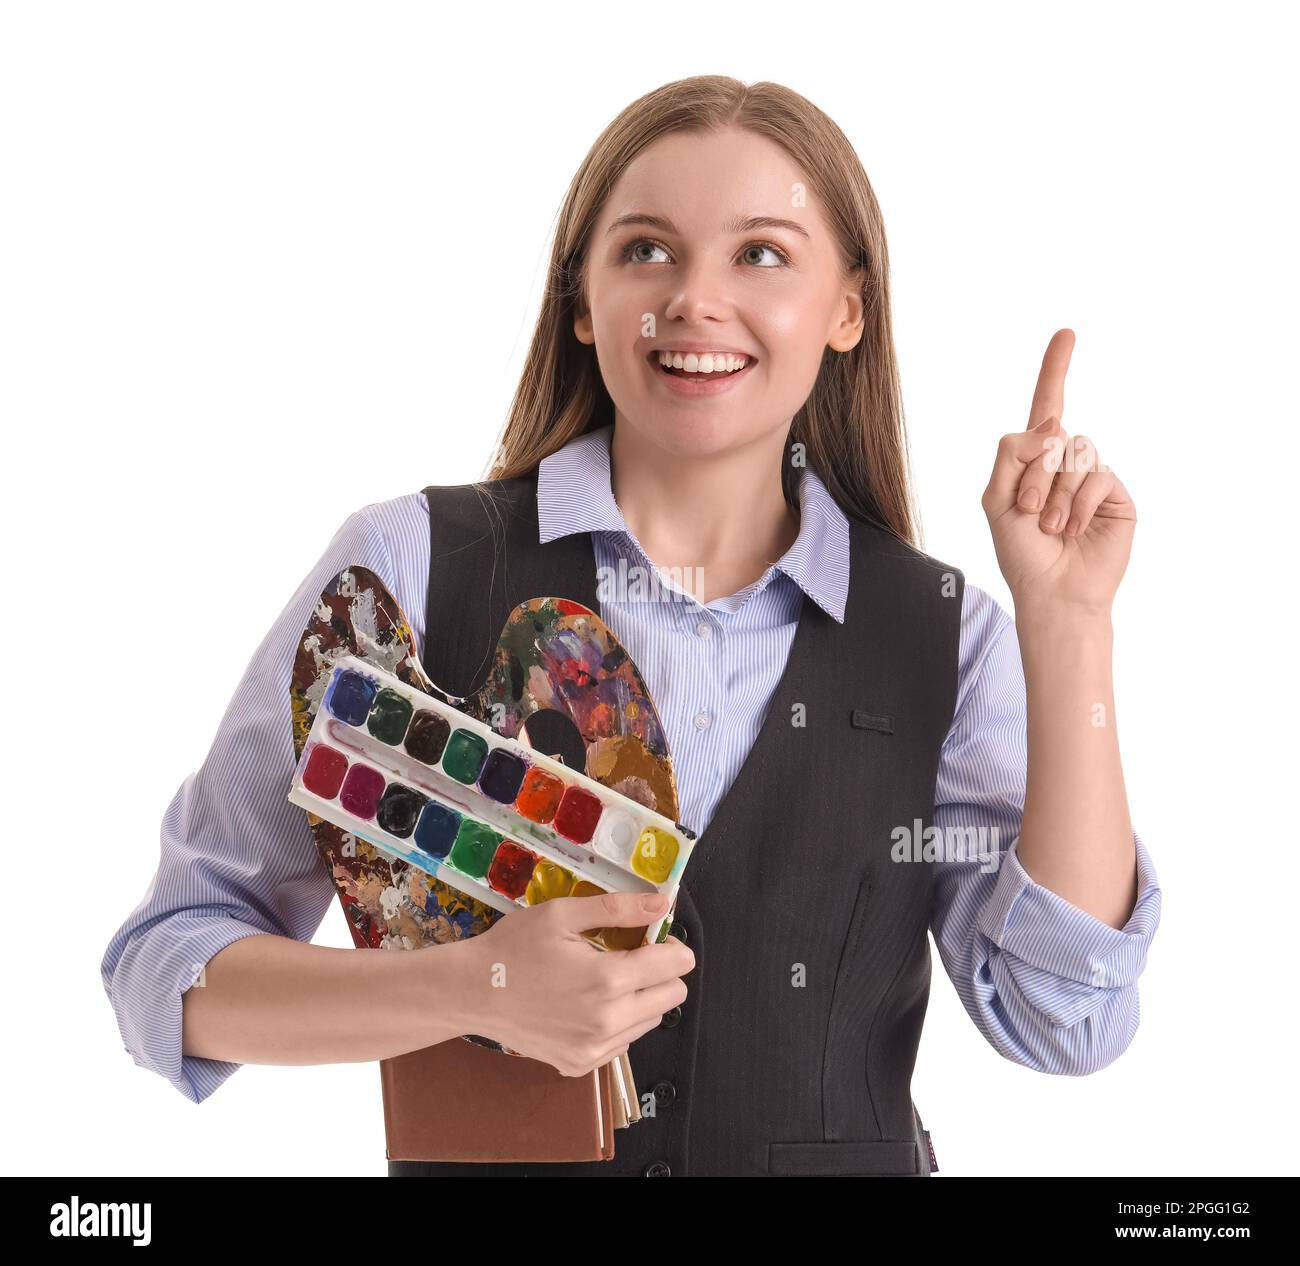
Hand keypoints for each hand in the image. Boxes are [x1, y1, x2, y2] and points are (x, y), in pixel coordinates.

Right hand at [458, 890, 693, 1076]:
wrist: (473, 992)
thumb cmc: (514, 947)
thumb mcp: (562, 914)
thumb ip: (618, 909)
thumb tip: (662, 905)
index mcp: (608, 979)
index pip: (677, 966)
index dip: (671, 945)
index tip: (651, 937)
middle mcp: (608, 1021)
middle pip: (672, 996)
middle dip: (660, 972)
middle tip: (627, 956)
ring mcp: (595, 1049)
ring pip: (651, 1020)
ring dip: (640, 998)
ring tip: (603, 980)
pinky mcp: (581, 1064)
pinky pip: (623, 1042)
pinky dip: (618, 1022)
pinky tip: (587, 1005)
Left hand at [981, 329, 1136, 618]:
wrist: (1052, 592)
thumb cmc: (1020, 552)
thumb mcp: (995, 500)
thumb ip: (1011, 454)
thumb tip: (1056, 424)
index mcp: (1034, 460)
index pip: (1047, 406)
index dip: (1055, 369)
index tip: (1067, 333)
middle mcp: (1067, 462)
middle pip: (1050, 437)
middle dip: (1032, 478)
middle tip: (1027, 514)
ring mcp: (1093, 476)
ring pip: (1075, 455)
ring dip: (1055, 496)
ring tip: (1051, 528)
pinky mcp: (1116, 493)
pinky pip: (1097, 476)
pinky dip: (1078, 505)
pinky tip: (1073, 530)